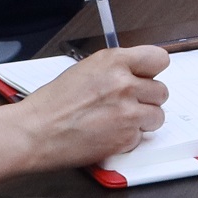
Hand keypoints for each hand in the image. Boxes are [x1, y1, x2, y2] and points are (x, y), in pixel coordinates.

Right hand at [16, 44, 169, 169]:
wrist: (36, 131)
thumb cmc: (53, 103)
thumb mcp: (86, 70)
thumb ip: (116, 69)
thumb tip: (137, 73)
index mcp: (114, 61)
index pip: (159, 59)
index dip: (152, 70)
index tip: (147, 77)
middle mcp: (124, 84)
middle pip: (161, 90)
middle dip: (147, 99)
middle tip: (127, 104)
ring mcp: (128, 112)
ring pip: (157, 116)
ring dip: (142, 120)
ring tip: (118, 120)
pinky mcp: (126, 138)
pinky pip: (142, 137)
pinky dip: (129, 138)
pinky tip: (109, 134)